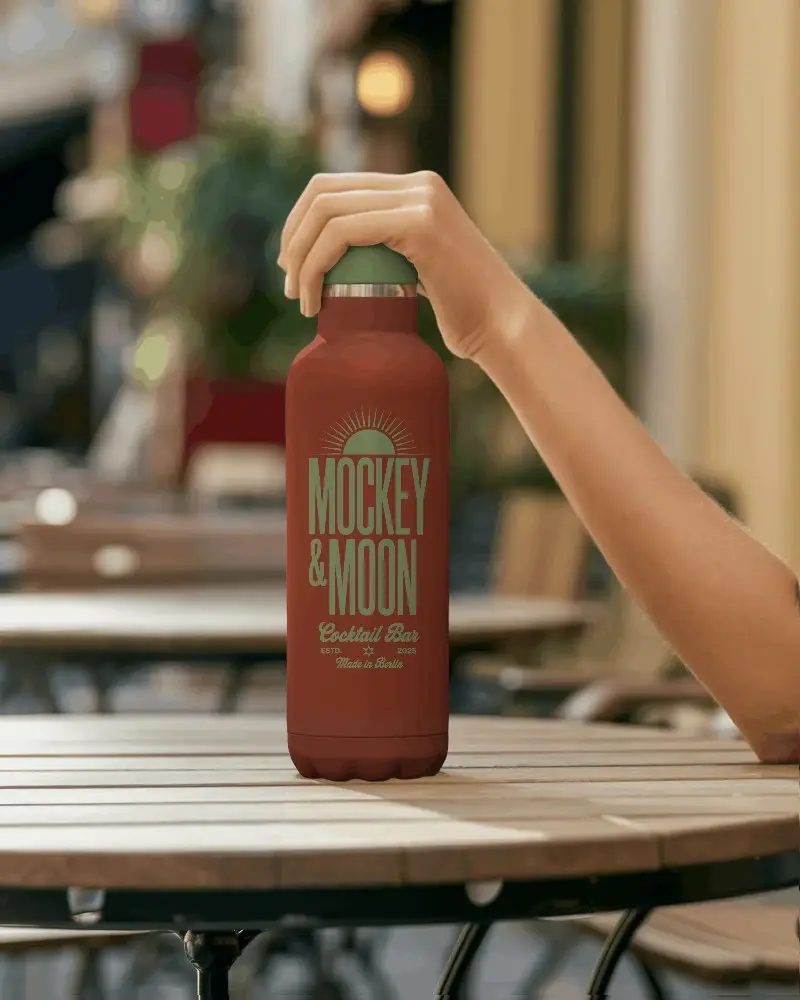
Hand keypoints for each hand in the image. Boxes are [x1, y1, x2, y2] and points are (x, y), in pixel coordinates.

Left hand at [278, 171, 533, 361]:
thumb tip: (346, 265)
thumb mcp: (421, 270)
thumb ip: (391, 253)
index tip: (292, 268)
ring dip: (301, 257)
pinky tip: (317, 299)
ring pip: (328, 211)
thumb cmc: (463, 311)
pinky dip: (317, 264)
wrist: (502, 325)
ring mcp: (420, 200)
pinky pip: (345, 233)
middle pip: (323, 192)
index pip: (335, 187)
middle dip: (293, 239)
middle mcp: (417, 185)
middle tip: (289, 285)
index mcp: (415, 189)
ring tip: (301, 299)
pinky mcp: (420, 224)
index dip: (300, 223)